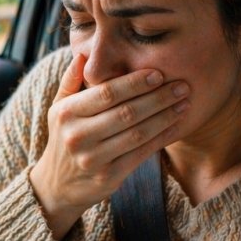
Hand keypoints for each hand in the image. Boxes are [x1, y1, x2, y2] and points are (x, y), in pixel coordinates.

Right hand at [29, 53, 188, 238]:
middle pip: (126, 112)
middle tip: (182, 85)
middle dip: (158, 97)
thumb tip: (83, 55)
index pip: (106, 94)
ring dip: (165, 117)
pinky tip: (175, 125)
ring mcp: (93, 159)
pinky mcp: (108, 177)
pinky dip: (161, 138)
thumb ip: (71, 81)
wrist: (56, 185)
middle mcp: (77, 136)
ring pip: (137, 133)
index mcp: (66, 113)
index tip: (158, 74)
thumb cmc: (63, 138)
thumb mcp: (59, 108)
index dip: (135, 83)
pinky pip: (141, 154)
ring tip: (184, 102)